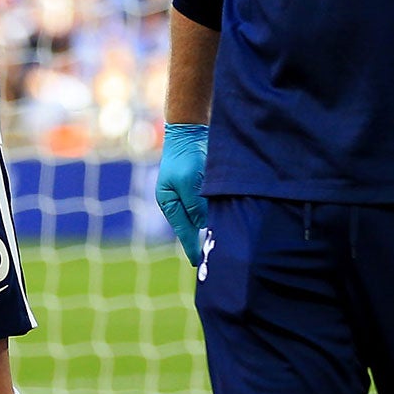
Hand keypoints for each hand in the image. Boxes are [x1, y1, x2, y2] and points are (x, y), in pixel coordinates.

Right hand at [155, 122, 208, 263]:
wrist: (190, 131)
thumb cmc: (186, 156)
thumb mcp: (189, 182)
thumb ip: (195, 204)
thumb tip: (204, 223)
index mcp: (168, 202)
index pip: (183, 230)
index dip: (191, 247)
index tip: (197, 263)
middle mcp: (177, 201)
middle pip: (191, 226)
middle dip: (200, 240)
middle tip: (211, 259)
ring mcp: (187, 194)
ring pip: (200, 217)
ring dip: (209, 227)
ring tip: (220, 243)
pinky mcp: (199, 187)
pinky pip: (206, 206)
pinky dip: (213, 214)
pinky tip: (224, 220)